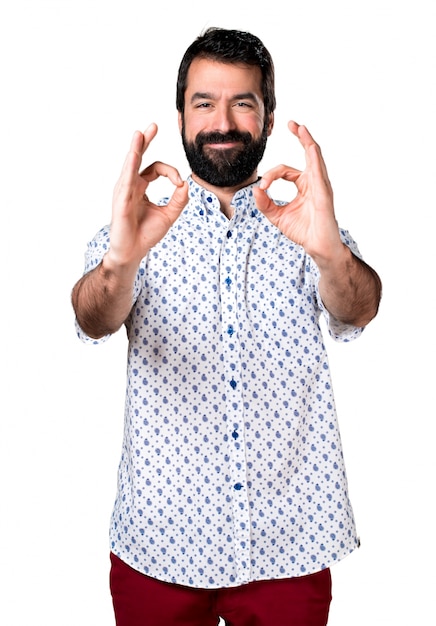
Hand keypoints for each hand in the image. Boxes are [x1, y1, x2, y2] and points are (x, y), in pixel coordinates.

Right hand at [108, 124, 187, 267]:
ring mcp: (124, 191)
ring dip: (136, 149)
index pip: (156, 169)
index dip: (171, 173)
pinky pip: (127, 180)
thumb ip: (179, 200)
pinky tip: (134, 155)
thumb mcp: (169, 215)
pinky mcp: (121, 200)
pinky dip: (131, 167)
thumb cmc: (145, 234)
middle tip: (153, 126)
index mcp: (140, 187)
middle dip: (146, 141)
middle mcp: (130, 185)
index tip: (179, 184)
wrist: (132, 252)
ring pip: (131, 165)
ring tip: (139, 134)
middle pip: (139, 158)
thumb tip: (186, 183)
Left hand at [254, 121, 341, 262]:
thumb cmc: (303, 231)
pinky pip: (319, 171)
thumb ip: (265, 204)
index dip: (271, 175)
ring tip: (300, 128)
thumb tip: (255, 190)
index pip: (285, 170)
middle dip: (300, 137)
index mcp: (304, 185)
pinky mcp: (324, 193)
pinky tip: (310, 146)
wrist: (318, 246)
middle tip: (291, 123)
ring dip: (307, 141)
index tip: (262, 186)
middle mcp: (314, 182)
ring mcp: (321, 185)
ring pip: (315, 157)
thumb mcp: (277, 216)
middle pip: (307, 154)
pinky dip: (314, 158)